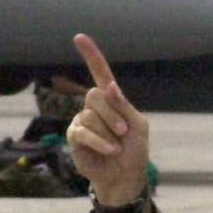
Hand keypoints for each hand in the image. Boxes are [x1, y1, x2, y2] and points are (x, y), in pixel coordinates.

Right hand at [65, 33, 150, 203]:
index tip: (79, 37)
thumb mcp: (137, 125)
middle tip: (123, 132)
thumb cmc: (134, 150)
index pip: (100, 73)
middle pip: (95, 95)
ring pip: (91, 115)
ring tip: (116, 146)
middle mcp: (94, 107)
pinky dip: (100, 141)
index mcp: (112, 100)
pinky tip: (109, 150)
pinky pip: (84, 132)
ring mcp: (82, 120)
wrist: (126, 175)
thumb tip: (108, 86)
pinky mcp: (74, 137)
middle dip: (112, 114)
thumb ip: (123, 105)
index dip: (91, 55)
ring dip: (109, 132)